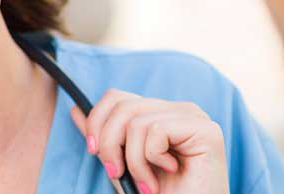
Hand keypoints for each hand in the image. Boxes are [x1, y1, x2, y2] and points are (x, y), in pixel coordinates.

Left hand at [70, 89, 229, 193]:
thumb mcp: (122, 165)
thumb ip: (105, 138)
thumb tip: (77, 110)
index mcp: (161, 113)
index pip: (118, 98)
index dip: (97, 121)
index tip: (93, 151)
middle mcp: (179, 110)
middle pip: (123, 107)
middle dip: (111, 144)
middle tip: (117, 173)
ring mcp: (194, 117)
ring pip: (138, 122)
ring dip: (134, 161)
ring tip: (147, 184)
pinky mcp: (206, 130)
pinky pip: (157, 130)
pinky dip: (153, 159)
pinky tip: (169, 172)